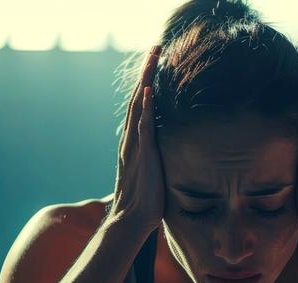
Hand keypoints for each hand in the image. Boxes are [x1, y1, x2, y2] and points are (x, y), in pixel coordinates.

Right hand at [108, 45, 164, 230]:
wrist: (132, 220)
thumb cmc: (144, 202)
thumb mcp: (153, 174)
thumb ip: (156, 160)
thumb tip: (166, 157)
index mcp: (135, 143)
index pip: (140, 107)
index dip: (147, 84)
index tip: (155, 65)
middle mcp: (131, 140)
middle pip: (138, 98)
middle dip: (147, 72)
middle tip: (155, 48)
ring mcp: (135, 146)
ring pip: (139, 106)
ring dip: (146, 80)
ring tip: (153, 57)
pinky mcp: (142, 156)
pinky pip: (143, 127)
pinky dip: (145, 108)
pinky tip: (148, 91)